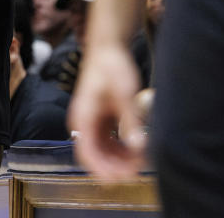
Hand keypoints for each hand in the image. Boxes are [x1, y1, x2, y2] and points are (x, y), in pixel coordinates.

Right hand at [68, 43, 145, 179]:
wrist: (108, 47)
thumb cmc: (113, 65)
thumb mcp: (124, 92)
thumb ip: (130, 120)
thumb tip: (138, 146)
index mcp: (83, 117)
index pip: (87, 153)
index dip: (102, 169)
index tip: (122, 178)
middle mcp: (84, 122)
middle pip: (95, 155)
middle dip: (114, 167)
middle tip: (137, 171)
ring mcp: (92, 121)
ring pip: (103, 150)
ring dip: (119, 159)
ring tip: (140, 161)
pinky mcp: (101, 119)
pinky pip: (109, 141)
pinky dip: (121, 148)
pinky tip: (137, 149)